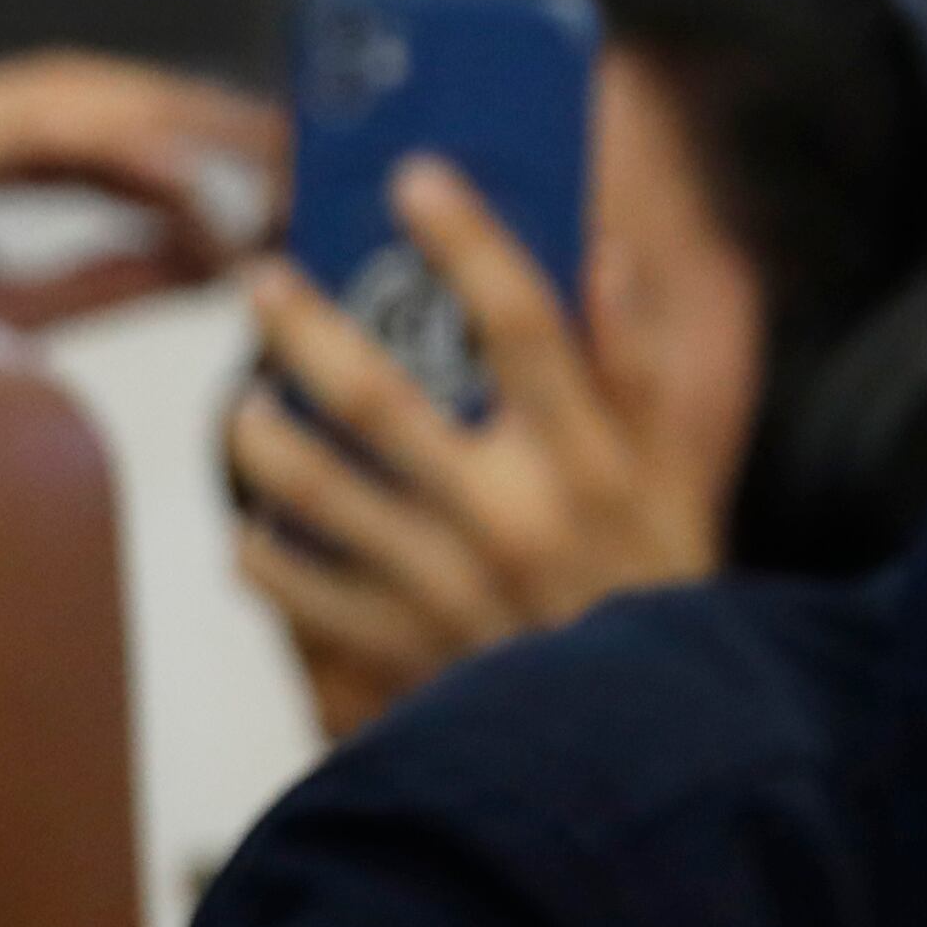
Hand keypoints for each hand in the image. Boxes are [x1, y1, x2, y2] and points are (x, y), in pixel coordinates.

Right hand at [0, 53, 283, 330]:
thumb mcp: (10, 318)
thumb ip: (102, 277)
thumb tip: (206, 253)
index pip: (80, 124)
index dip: (180, 141)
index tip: (267, 170)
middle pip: (87, 95)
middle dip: (198, 118)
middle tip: (294, 150)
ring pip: (71, 97)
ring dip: (176, 128)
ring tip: (260, 163)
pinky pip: (35, 127)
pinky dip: (118, 147)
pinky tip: (186, 181)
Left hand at [227, 153, 725, 739]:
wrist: (642, 752)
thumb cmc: (660, 593)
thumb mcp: (682, 481)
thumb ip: (646, 371)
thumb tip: (607, 256)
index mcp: (588, 460)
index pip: (525, 319)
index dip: (467, 238)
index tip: (413, 175)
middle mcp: (507, 515)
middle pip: (379, 394)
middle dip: (306, 324)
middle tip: (261, 277)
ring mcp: (442, 586)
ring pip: (313, 488)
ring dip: (262, 436)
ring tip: (244, 405)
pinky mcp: (397, 653)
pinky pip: (297, 590)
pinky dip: (263, 553)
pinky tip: (250, 526)